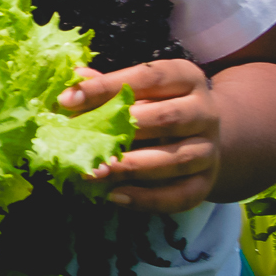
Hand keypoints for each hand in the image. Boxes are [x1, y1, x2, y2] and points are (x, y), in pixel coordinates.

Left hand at [60, 59, 219, 213]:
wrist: (200, 138)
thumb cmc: (157, 107)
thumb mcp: (140, 89)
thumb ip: (109, 86)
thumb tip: (74, 77)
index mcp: (187, 78)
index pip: (148, 77)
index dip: (106, 87)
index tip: (66, 100)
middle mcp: (205, 111)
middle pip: (169, 118)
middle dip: (123, 130)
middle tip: (83, 140)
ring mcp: (209, 148)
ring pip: (176, 158)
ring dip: (132, 166)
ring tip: (95, 171)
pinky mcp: (206, 182)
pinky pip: (181, 194)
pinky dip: (148, 198)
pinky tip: (116, 196)